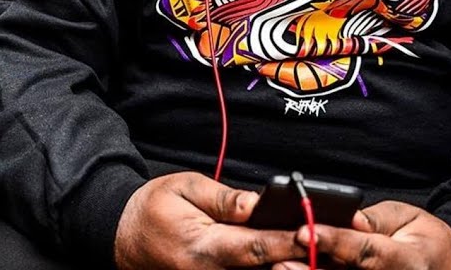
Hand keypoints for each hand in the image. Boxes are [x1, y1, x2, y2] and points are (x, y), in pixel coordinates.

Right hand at [113, 171, 306, 269]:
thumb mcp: (185, 188)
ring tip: (316, 249)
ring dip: (286, 263)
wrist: (123, 237)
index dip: (289, 242)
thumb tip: (256, 203)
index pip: (256, 247)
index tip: (315, 233)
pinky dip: (269, 265)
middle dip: (298, 256)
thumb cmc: (153, 209)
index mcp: (204, 248)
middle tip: (328, 242)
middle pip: (265, 269)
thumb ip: (223, 198)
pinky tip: (290, 253)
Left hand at [271, 201, 450, 269]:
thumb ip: (378, 219)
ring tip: (283, 269)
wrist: (443, 267)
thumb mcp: (408, 217)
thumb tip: (351, 218)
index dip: (335, 243)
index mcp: (409, 260)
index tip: (305, 231)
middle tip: (281, 262)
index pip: (366, 252)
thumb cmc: (423, 239)